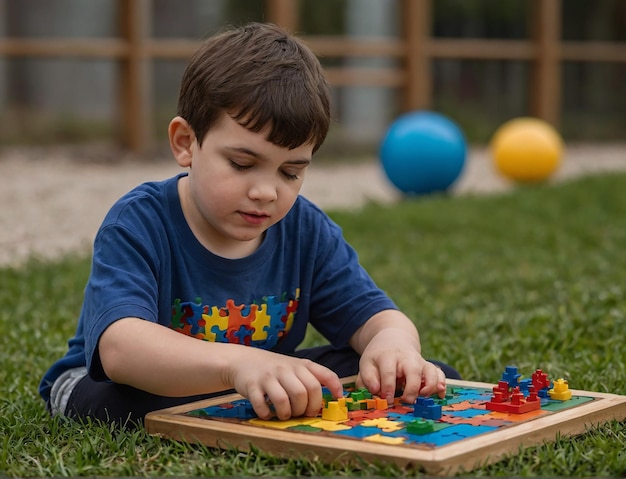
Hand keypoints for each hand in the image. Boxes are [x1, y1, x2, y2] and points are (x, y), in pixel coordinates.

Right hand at [225, 347, 343, 419]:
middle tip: (301, 413)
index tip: (337, 399)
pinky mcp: (252, 386)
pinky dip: (267, 414)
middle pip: (305, 392)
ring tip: (284, 414)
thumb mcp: (295, 367)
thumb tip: (336, 396)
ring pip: (284, 400)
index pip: (323, 375)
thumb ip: (313, 378)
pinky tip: (268, 413)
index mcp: (300, 365)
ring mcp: (268, 377)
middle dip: (306, 408)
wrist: (243, 360)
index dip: (334, 387)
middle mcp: (286, 369)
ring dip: (287, 414)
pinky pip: (262, 405)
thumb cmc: (275, 369)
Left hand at [355, 328, 445, 404]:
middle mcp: (406, 357)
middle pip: (413, 370)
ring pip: (430, 370)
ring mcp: (419, 361)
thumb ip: (367, 379)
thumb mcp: (367, 364)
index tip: (387, 400)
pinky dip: (441, 383)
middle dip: (411, 388)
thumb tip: (375, 392)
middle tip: (406, 401)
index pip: (389, 371)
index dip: (388, 387)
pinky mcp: (427, 366)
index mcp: (388, 356)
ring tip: (424, 396)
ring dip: (430, 385)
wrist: (393, 340)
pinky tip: (439, 395)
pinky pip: (439, 373)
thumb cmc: (378, 357)